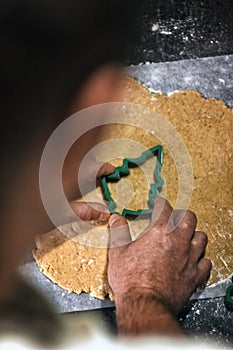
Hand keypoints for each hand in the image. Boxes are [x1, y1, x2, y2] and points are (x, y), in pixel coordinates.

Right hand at [108, 197, 211, 315]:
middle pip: (189, 218)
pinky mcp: (194, 276)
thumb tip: (116, 219)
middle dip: (182, 215)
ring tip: (187, 236)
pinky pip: (205, 263)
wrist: (144, 305)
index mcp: (160, 232)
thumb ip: (118, 232)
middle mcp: (178, 242)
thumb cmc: (131, 280)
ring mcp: (189, 259)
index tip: (159, 203)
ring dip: (194, 234)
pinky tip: (195, 260)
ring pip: (201, 238)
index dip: (161, 203)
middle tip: (174, 217)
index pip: (165, 209)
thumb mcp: (118, 252)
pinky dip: (201, 259)